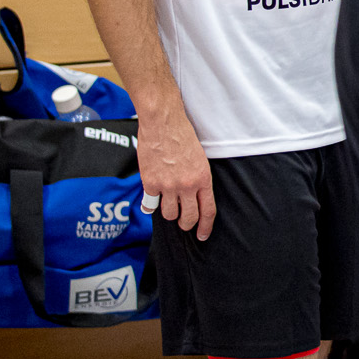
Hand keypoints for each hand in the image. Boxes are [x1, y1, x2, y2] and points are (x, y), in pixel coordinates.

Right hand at [137, 107, 214, 239]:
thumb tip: (193, 197)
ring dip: (169, 212)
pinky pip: (150, 205)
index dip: (206, 227)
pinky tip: (151, 201)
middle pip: (188, 218)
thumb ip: (197, 179)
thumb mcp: (200, 159)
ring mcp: (167, 185)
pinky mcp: (150, 183)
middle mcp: (187, 185)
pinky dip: (150, 205)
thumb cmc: (182, 136)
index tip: (202, 235)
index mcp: (203, 178)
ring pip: (169, 214)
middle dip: (186, 224)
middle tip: (184, 223)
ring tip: (169, 204)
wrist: (163, 123)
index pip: (208, 211)